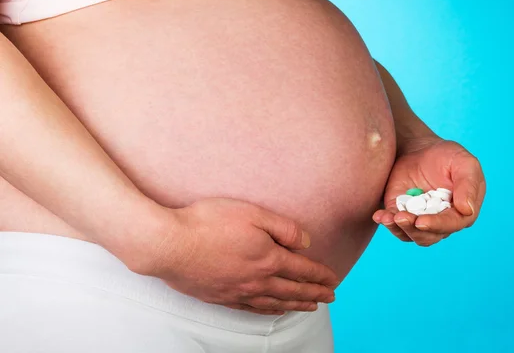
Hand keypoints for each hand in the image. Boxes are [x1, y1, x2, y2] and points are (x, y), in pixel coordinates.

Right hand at [130, 198, 338, 315]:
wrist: (168, 245)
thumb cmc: (208, 223)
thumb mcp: (252, 213)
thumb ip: (283, 228)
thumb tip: (306, 242)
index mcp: (268, 258)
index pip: (302, 269)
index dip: (321, 275)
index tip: (334, 280)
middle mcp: (257, 280)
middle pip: (293, 290)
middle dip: (315, 293)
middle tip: (330, 297)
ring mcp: (238, 291)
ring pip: (275, 303)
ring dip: (296, 305)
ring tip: (310, 308)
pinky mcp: (220, 297)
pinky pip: (252, 309)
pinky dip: (269, 311)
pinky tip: (273, 311)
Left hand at [373, 137, 485, 246]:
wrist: (419, 150)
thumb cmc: (446, 156)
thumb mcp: (464, 163)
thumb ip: (468, 185)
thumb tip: (467, 210)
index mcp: (461, 211)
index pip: (452, 224)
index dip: (438, 225)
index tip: (422, 221)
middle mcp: (441, 221)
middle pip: (430, 235)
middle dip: (415, 229)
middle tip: (401, 217)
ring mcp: (420, 219)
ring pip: (411, 235)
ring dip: (399, 228)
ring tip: (389, 217)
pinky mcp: (401, 214)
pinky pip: (394, 225)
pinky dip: (386, 222)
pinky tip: (380, 216)